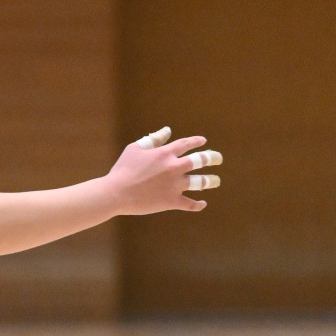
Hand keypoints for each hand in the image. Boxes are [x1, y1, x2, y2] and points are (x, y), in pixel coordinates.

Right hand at [104, 129, 222, 215]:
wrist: (116, 193)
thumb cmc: (123, 169)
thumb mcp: (135, 148)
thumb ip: (153, 139)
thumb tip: (167, 130)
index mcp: (165, 153)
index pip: (186, 144)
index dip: (196, 142)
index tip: (203, 142)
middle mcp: (174, 167)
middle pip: (200, 160)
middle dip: (212, 158)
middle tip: (218, 158)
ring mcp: (175, 185)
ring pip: (200, 182)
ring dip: (211, 181)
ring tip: (216, 180)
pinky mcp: (172, 201)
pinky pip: (190, 204)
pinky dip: (198, 204)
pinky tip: (203, 203)